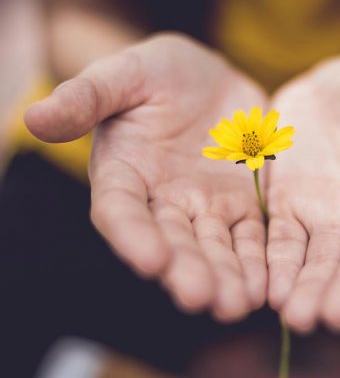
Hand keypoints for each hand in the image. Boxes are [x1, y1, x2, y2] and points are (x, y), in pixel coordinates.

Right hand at [25, 33, 267, 321]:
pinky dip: (258, 261)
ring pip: (214, 247)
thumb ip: (87, 96)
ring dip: (225, 277)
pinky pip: (251, 236)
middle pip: (172, 241)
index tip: (150, 260)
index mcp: (125, 174)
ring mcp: (205, 207)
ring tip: (238, 304)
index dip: (133, 236)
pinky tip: (267, 286)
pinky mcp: (242, 204)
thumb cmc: (157, 73)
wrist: (207, 79)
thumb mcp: (124, 74)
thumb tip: (34, 117)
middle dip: (186, 270)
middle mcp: (162, 201)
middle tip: (202, 298)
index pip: (121, 211)